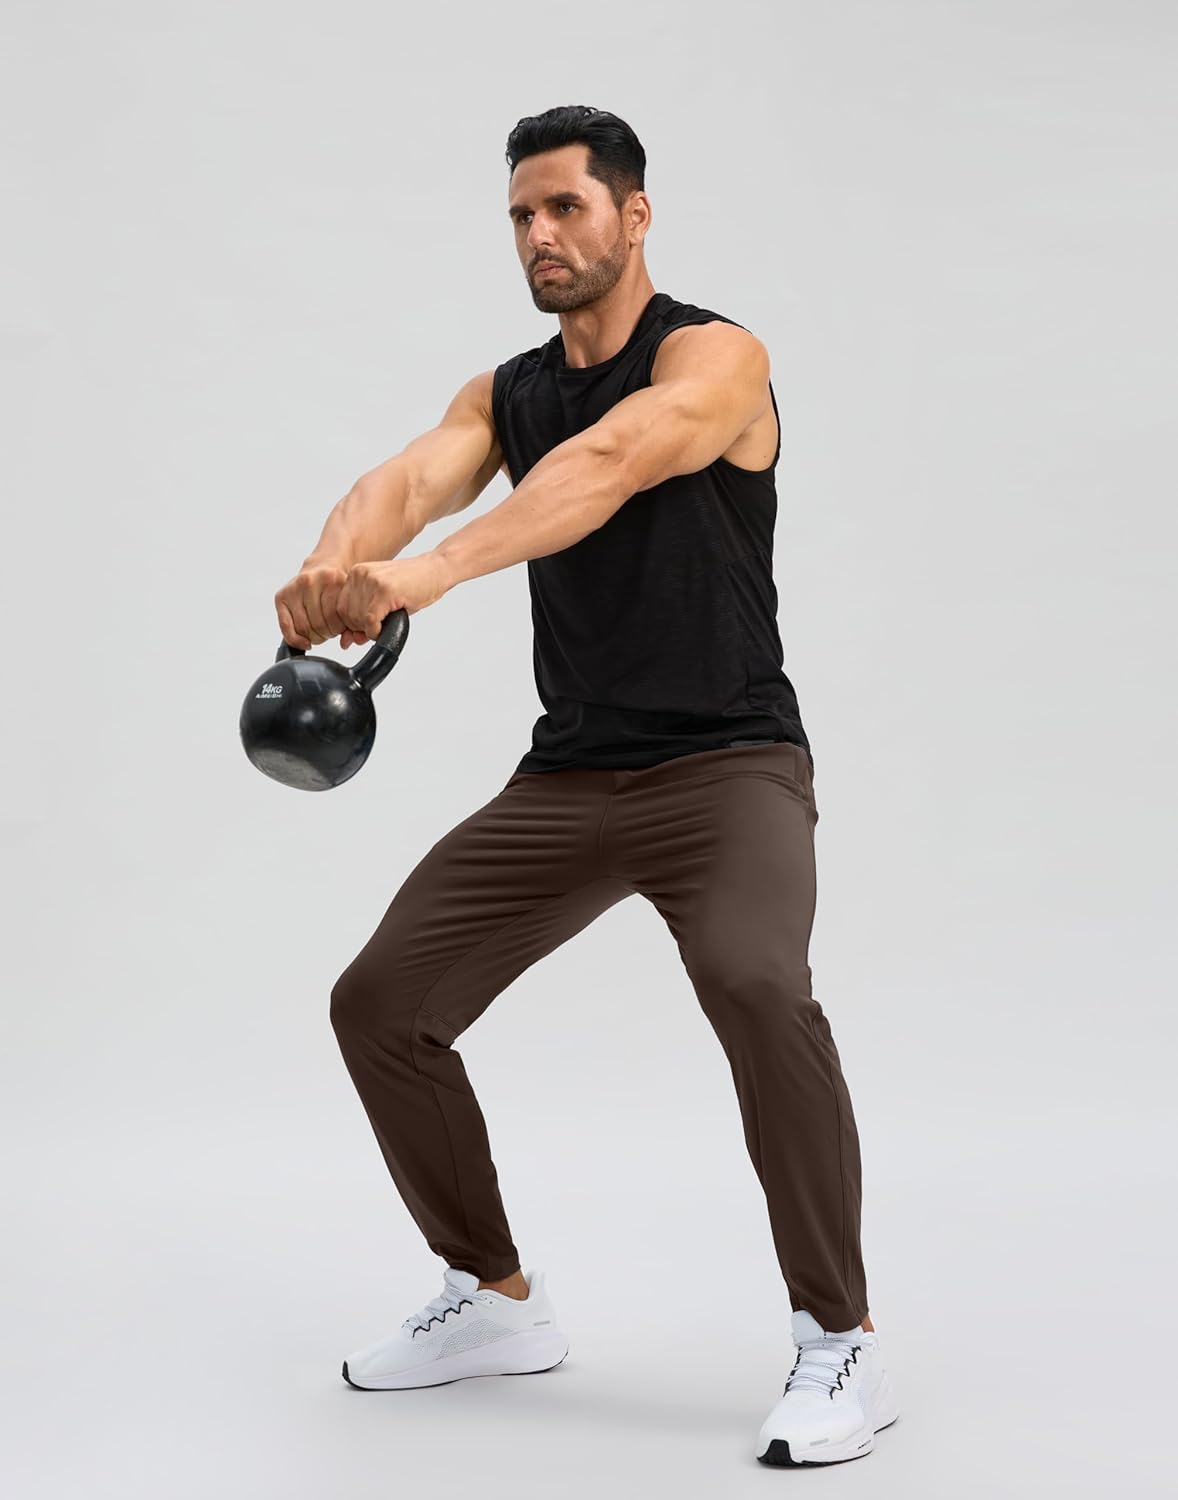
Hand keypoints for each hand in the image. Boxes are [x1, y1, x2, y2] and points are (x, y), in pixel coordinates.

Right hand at [275, 559, 355, 649]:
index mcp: (331, 578)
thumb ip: (354, 623)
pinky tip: (305, 642)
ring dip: (313, 637)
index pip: (335, 617)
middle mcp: (310, 581)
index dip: (339, 629)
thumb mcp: (350, 599)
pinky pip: (286, 626)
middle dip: (326, 634)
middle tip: (330, 631)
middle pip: (318, 624)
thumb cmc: (338, 587)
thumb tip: (346, 643)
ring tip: (321, 631)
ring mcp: (294, 588)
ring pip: (303, 627)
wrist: (323, 566)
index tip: (341, 628)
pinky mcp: (281, 596)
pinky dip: (295, 640)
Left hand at [336, 553, 453, 643]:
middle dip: (360, 629)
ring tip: (385, 625)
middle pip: (346, 615)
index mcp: (357, 573)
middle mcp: (360, 574)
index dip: (350, 625)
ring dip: (369, 630)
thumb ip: (362, 618)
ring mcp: (372, 581)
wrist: (436, 571)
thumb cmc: (413, 585)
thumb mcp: (383, 601)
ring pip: (357, 619)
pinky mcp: (385, 591)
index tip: (363, 631)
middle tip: (376, 629)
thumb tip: (346, 642)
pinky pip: (370, 621)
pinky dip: (376, 631)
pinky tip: (385, 627)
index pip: (339, 607)